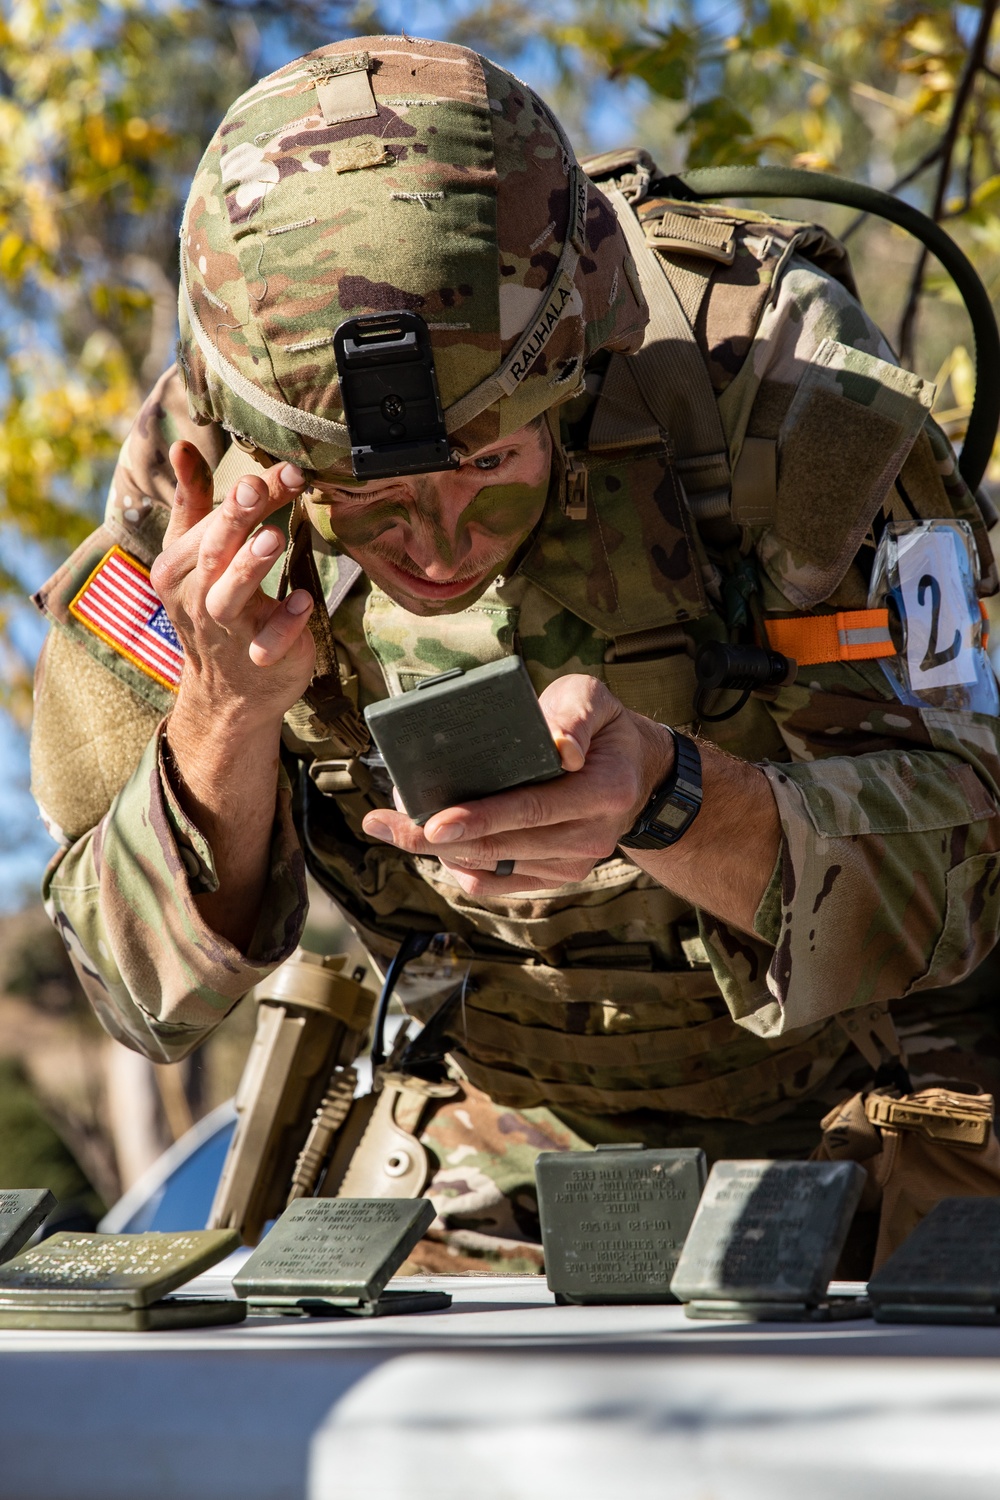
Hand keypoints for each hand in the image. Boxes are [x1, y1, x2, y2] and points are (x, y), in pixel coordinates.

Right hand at [150, 441, 316, 729]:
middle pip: (215, 551)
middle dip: (239, 516)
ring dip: (250, 567)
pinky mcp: (258, 659)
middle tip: (261, 486)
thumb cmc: (213, 610)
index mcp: (177, 567)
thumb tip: (181, 446)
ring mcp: (226, 632)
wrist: (226, 694)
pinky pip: (268, 642)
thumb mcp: (195, 555)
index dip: (243, 494)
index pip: (211, 522)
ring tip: (273, 538)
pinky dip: (285, 622)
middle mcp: (196, 597)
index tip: (282, 468)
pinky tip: (303, 600)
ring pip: (230, 597)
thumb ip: (194, 502)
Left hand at [361, 675, 674, 894]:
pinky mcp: (556, 877)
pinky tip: (435, 846)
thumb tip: (559, 746)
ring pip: (492, 868)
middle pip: (502, 845)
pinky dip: (460, 868)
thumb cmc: (602, 729)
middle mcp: (591, 836)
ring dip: (439, 852)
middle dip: (435, 839)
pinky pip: (496, 884)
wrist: (634, 775)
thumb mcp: (595, 699)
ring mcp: (574, 864)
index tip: (433, 822)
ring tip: (396, 826)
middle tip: (384, 823)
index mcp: (603, 791)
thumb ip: (576, 713)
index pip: (534, 808)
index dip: (482, 817)